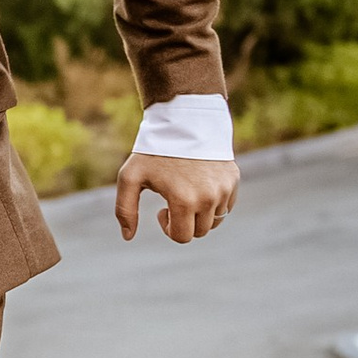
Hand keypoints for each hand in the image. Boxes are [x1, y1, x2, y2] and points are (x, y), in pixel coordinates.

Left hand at [114, 152, 237, 243]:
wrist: (184, 120)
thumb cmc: (154, 150)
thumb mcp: (131, 176)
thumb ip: (125, 209)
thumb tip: (128, 236)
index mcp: (184, 200)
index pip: (182, 237)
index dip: (169, 228)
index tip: (162, 211)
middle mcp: (208, 198)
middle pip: (199, 232)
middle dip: (184, 222)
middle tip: (173, 201)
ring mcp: (224, 189)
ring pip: (215, 221)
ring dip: (200, 214)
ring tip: (187, 193)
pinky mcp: (233, 180)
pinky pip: (226, 206)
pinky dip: (214, 203)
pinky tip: (200, 186)